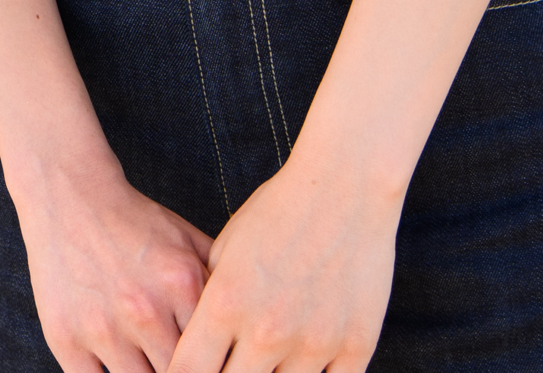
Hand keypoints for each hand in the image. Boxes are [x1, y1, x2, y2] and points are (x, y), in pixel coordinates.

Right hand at [12, 160, 214, 372]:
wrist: (67, 195)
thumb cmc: (132, 222)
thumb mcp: (188, 240)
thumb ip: (220, 282)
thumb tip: (247, 322)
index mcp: (182, 285)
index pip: (214, 354)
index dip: (216, 363)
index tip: (213, 362)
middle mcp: (145, 310)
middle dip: (185, 370)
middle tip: (179, 362)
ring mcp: (102, 327)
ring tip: (150, 363)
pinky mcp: (66, 338)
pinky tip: (119, 368)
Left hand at [165, 156, 396, 372]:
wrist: (345, 189)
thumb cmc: (277, 214)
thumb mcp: (224, 252)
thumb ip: (209, 306)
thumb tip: (198, 349)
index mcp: (226, 303)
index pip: (188, 371)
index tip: (187, 372)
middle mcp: (266, 331)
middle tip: (232, 362)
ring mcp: (314, 343)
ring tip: (267, 358)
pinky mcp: (355, 346)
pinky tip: (301, 363)